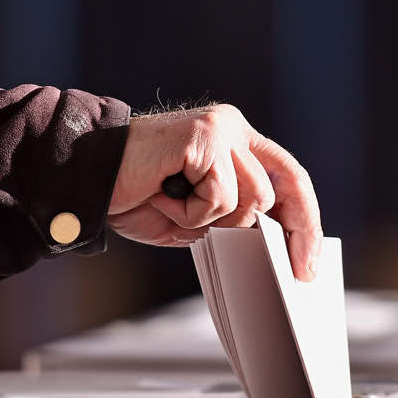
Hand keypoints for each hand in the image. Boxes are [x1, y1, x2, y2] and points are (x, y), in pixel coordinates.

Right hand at [108, 104, 321, 280]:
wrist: (87, 179)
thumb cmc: (136, 196)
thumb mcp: (197, 216)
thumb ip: (234, 220)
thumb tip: (276, 250)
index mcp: (234, 141)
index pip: (287, 177)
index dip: (305, 220)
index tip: (310, 262)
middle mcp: (232, 128)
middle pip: (279, 188)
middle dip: (287, 232)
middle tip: (292, 269)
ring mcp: (219, 128)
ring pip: (252, 196)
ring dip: (214, 220)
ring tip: (176, 209)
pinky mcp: (203, 136)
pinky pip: (221, 194)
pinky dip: (193, 210)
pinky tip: (164, 196)